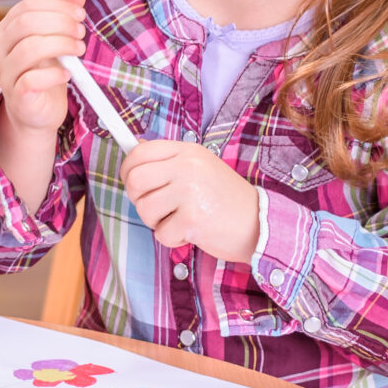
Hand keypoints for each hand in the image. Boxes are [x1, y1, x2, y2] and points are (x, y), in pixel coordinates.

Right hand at [0, 0, 86, 148]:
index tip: (79, 15)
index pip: (27, 6)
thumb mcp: (53, 39)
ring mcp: (6, 73)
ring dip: (61, 46)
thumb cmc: (44, 71)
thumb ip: (61, 16)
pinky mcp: (17, 95)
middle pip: (26, 23)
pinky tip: (67, 75)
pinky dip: (54, 75)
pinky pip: (31, 80)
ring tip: (78, 51)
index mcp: (7, 29)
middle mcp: (1, 48)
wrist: (36, 111)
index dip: (57, 7)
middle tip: (81, 33)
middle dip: (60, 24)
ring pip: (28, 49)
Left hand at [121, 139, 261, 263]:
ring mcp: (189, 192)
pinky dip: (172, 238)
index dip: (128, 170)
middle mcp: (187, 167)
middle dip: (138, 199)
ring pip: (144, 209)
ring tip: (179, 219)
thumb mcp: (200, 166)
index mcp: (188, 151)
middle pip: (135, 181)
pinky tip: (190, 232)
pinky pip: (160, 233)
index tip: (133, 182)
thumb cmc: (225, 198)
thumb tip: (133, 148)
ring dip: (156, 222)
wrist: (259, 223)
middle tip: (156, 207)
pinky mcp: (192, 220)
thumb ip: (168, 160)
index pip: (139, 152)